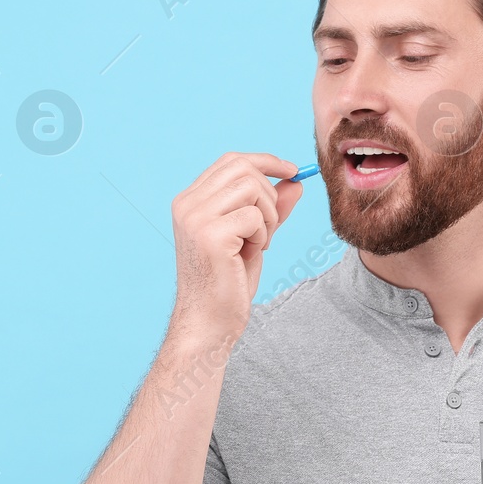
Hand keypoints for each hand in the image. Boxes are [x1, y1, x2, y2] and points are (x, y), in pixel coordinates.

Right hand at [170, 152, 301, 344]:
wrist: (210, 322)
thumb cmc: (227, 282)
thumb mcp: (253, 236)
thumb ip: (270, 208)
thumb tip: (295, 181)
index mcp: (189, 201)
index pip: (231, 161)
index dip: (265, 161)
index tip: (292, 170)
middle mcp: (187, 205)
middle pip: (243, 168)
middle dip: (270, 194)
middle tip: (269, 228)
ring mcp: (196, 218)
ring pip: (252, 188)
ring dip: (267, 216)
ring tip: (258, 243)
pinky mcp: (210, 235)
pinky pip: (254, 216)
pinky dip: (263, 235)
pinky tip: (250, 255)